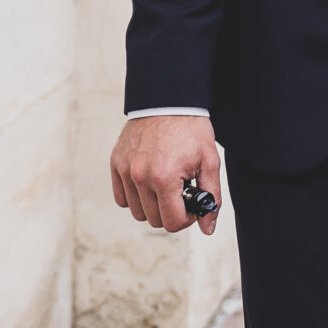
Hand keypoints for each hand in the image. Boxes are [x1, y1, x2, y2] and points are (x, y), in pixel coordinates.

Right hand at [110, 117, 222, 239]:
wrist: (168, 100)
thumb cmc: (190, 129)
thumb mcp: (209, 162)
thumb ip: (210, 197)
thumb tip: (208, 227)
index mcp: (164, 178)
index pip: (172, 222)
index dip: (187, 218)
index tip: (192, 204)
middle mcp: (140, 176)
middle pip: (154, 220)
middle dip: (171, 212)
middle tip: (181, 193)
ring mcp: (125, 170)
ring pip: (137, 211)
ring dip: (153, 205)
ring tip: (166, 185)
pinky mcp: (116, 163)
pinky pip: (121, 198)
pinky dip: (134, 196)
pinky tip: (149, 183)